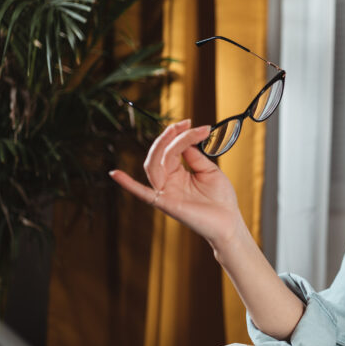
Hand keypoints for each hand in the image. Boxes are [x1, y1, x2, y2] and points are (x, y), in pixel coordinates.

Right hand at [109, 119, 243, 245]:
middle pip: (159, 155)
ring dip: (163, 146)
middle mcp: (169, 181)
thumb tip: (184, 140)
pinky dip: (128, 184)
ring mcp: (166, 192)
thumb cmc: (221, 199)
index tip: (190, 123)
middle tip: (185, 124)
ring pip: (153, 166)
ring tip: (179, 132)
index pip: (171, 149)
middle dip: (169, 137)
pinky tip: (115, 174)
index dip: (178, 135)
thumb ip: (194, 157)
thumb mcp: (209, 171)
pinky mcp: (166, 203)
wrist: (229, 222)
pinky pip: (143, 193)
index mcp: (178, 173)